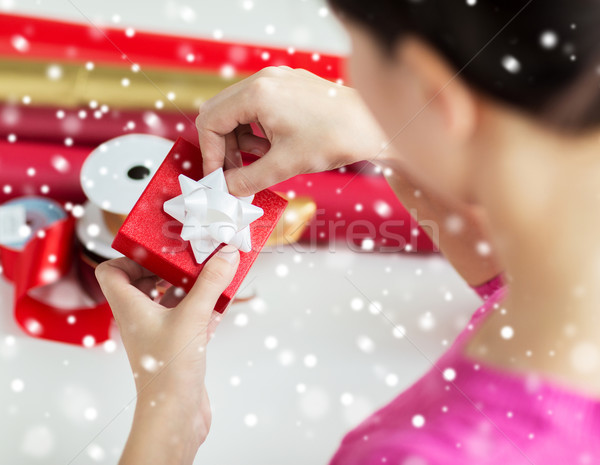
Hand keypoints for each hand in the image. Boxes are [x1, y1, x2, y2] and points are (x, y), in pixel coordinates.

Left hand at [95, 245, 239, 464]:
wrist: (175, 414)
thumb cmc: (169, 369)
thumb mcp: (192, 316)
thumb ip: (210, 282)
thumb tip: (225, 254)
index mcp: (130, 306)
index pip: (112, 272)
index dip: (130, 257)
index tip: (159, 251)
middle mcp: (140, 317)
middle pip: (146, 281)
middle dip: (171, 267)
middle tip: (193, 257)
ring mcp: (159, 332)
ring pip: (170, 299)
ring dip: (191, 286)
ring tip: (213, 274)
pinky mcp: (177, 346)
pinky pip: (188, 317)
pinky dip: (203, 307)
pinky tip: (222, 303)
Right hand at [196, 66, 387, 195]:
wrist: (372, 126)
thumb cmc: (335, 138)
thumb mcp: (284, 165)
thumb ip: (247, 179)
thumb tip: (226, 189)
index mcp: (258, 93)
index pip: (211, 121)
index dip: (210, 153)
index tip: (218, 176)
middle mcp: (265, 80)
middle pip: (220, 112)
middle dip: (222, 146)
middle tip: (233, 173)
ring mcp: (278, 80)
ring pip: (238, 110)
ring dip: (240, 140)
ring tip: (258, 161)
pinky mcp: (289, 86)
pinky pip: (257, 107)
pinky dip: (256, 130)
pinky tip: (271, 148)